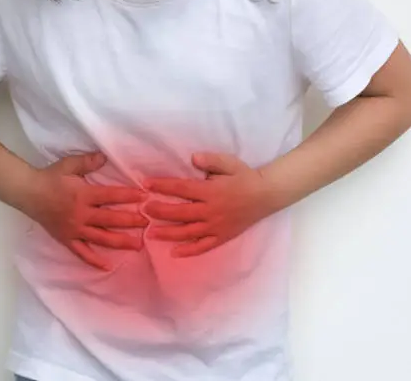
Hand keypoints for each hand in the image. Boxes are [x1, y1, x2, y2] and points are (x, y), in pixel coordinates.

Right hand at [21, 152, 148, 270]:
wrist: (27, 193)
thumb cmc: (50, 177)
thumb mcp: (69, 165)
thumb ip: (88, 161)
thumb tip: (105, 156)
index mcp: (83, 195)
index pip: (111, 196)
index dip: (129, 196)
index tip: (144, 197)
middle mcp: (81, 214)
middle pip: (110, 219)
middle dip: (131, 221)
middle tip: (148, 222)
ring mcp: (74, 229)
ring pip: (101, 238)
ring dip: (120, 242)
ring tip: (138, 245)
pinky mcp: (67, 239)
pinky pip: (82, 253)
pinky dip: (94, 261)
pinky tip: (108, 266)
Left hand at [143, 153, 277, 257]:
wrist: (267, 195)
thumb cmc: (245, 176)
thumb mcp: (229, 163)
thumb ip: (210, 160)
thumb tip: (192, 158)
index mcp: (211, 191)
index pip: (182, 188)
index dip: (163, 186)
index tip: (146, 184)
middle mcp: (211, 210)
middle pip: (180, 213)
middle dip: (159, 211)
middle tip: (143, 210)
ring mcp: (216, 226)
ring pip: (188, 232)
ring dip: (167, 233)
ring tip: (150, 233)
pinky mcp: (222, 237)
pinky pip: (203, 246)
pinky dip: (189, 251)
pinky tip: (174, 252)